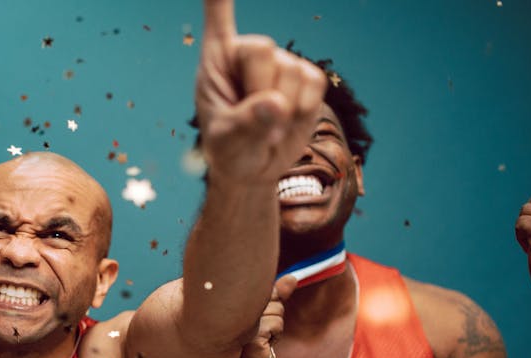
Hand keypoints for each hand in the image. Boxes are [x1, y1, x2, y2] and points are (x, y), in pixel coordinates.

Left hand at [196, 0, 326, 183]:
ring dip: (281, 110)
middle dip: (257, 88)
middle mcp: (250, 52)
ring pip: (291, 71)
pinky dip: (301, 112)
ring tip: (266, 125)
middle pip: (261, 49)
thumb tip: (274, 105)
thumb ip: (244, 124)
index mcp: (218, 58)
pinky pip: (312, 87)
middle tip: (250, 117)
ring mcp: (281, 63)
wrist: (255, 169)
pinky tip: (286, 122)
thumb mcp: (225, 143)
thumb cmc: (229, 150)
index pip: (218, 14)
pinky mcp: (307, 80)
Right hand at [236, 276, 297, 357]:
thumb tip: (293, 278)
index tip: (259, 320)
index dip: (270, 303)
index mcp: (236, 300)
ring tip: (260, 338)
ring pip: (276, 311)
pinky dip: (275, 335)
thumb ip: (276, 296)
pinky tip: (262, 345)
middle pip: (273, 298)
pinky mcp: (250, 333)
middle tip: (260, 332)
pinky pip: (276, 324)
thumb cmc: (253, 343)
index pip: (266, 289)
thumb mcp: (266, 316)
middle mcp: (235, 308)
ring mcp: (241, 320)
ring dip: (274, 327)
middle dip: (273, 315)